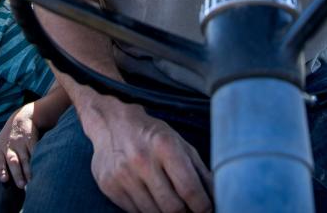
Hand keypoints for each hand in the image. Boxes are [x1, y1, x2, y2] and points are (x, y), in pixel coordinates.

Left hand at [0, 103, 38, 187]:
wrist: (21, 118)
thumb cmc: (6, 137)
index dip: (1, 170)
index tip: (5, 179)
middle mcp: (8, 147)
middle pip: (13, 161)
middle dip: (17, 173)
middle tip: (21, 185)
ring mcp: (20, 144)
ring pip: (24, 158)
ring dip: (28, 170)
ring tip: (31, 180)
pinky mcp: (31, 141)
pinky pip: (33, 152)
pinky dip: (36, 160)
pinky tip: (39, 168)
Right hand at [80, 98, 211, 212]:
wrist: (110, 123)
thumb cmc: (151, 134)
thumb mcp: (179, 143)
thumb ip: (199, 170)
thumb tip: (217, 196)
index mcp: (164, 146)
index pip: (189, 189)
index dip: (203, 206)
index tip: (207, 209)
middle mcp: (142, 161)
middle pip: (172, 208)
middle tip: (190, 210)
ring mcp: (123, 175)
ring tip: (172, 206)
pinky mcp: (109, 187)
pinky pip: (134, 212)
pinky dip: (148, 212)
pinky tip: (153, 201)